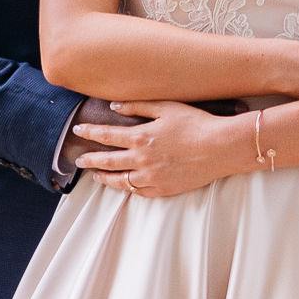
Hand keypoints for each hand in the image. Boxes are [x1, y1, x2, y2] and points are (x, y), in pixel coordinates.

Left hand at [72, 102, 249, 199]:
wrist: (220, 148)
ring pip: (120, 180)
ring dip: (105, 178)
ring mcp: (152, 176)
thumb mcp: (166, 107)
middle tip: (79, 161)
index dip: (90, 133)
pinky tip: (123, 185)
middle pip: (108, 160)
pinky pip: (139, 192)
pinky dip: (128, 188)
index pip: (106, 135)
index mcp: (140, 137)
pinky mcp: (164, 189)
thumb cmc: (196, 123)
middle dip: (90, 160)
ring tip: (96, 176)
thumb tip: (114, 106)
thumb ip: (137, 106)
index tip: (78, 131)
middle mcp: (142, 159)